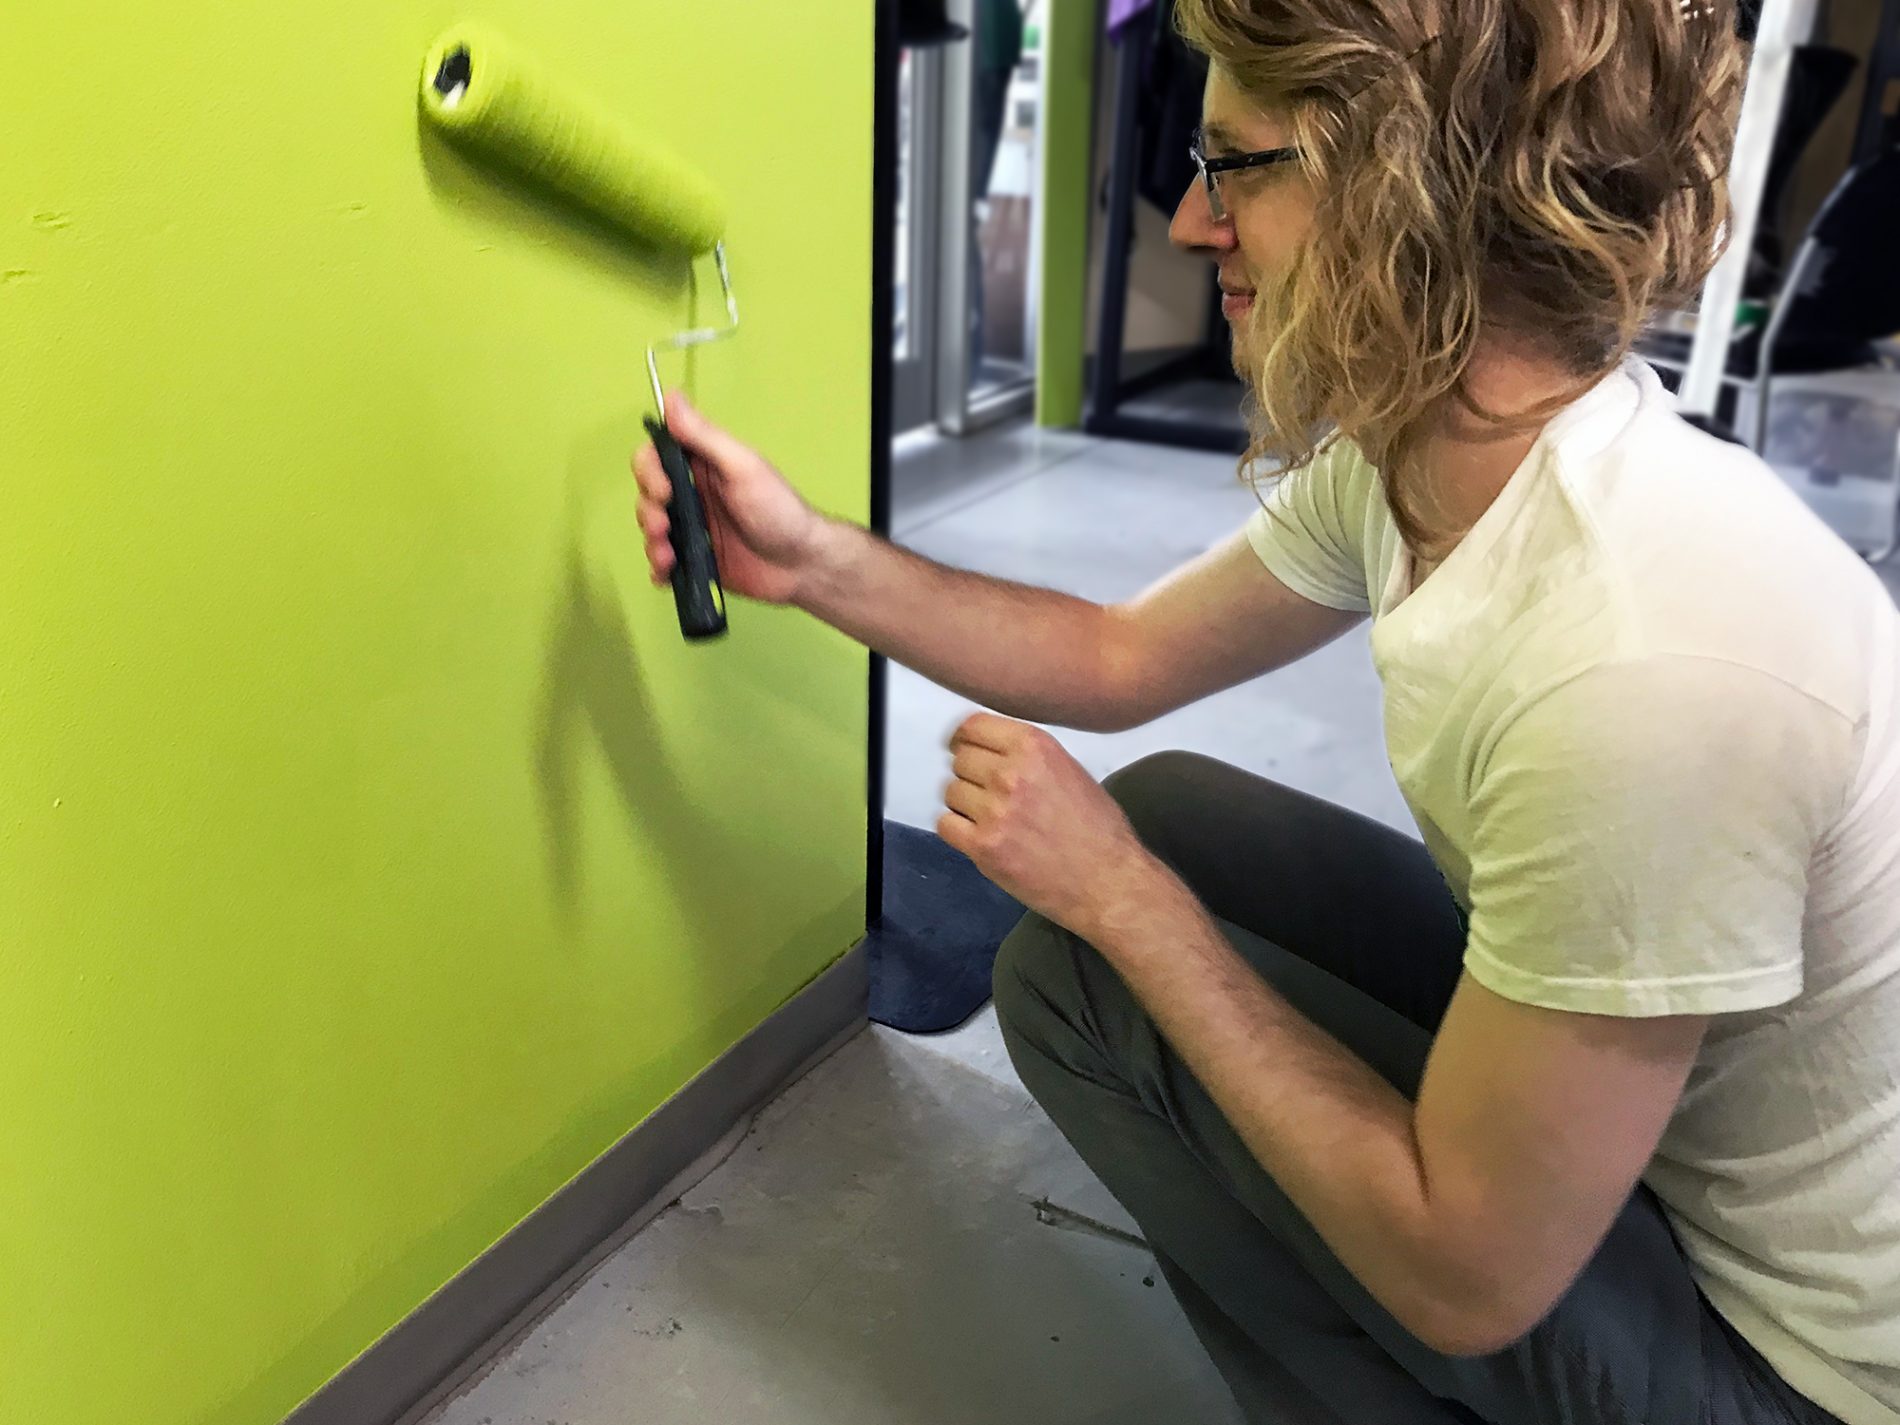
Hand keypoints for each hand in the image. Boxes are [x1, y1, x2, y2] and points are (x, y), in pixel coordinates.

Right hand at [632, 392, 826, 605]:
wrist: (800, 564)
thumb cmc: (777, 510)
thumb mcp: (742, 468)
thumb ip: (704, 436)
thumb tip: (672, 396)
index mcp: (702, 466)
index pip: (656, 457)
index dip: (649, 471)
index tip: (664, 490)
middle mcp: (693, 494)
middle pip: (647, 494)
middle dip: (648, 511)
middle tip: (665, 527)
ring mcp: (692, 529)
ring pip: (651, 529)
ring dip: (652, 541)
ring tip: (668, 556)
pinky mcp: (694, 560)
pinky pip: (663, 563)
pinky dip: (658, 569)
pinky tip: (665, 574)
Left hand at [937, 713, 1165, 938]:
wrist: (1107, 881)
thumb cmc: (1099, 828)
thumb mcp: (1070, 770)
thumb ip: (1029, 757)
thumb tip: (991, 753)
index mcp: (1035, 747)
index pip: (973, 727)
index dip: (966, 739)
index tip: (966, 749)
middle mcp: (1010, 773)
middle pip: (960, 760)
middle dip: (970, 774)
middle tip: (988, 792)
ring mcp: (994, 811)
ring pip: (950, 791)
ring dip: (964, 803)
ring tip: (990, 818)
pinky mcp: (983, 847)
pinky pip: (946, 825)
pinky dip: (957, 829)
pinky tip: (979, 836)